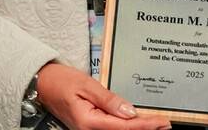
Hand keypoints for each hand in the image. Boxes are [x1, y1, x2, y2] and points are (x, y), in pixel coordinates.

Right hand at [36, 63, 170, 129]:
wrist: (43, 84)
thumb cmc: (62, 81)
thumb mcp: (87, 85)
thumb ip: (109, 100)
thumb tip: (130, 112)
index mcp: (89, 121)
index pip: (124, 125)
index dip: (145, 125)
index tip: (161, 122)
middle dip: (145, 129)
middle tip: (165, 124)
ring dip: (137, 128)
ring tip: (156, 124)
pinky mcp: (90, 126)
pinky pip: (111, 128)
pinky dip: (126, 126)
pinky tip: (137, 122)